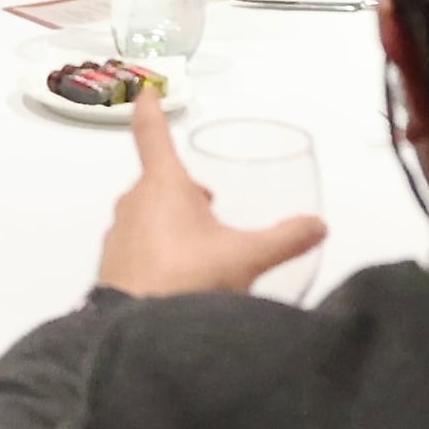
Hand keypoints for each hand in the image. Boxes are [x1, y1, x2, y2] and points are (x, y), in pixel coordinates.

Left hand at [95, 91, 326, 299]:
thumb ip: (286, 238)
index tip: (146, 91)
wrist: (136, 337)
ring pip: (147, 215)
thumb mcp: (246, 258)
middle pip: (159, 182)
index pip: (151, 134)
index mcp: (163, 186)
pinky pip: (138, 246)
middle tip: (213, 211)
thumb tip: (318, 226)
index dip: (151, 109)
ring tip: (201, 254)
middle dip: (184, 191)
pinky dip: (158, 252)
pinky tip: (180, 280)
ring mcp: (117, 235)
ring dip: (172, 224)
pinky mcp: (110, 267)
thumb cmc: (188, 281)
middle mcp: (133, 203)